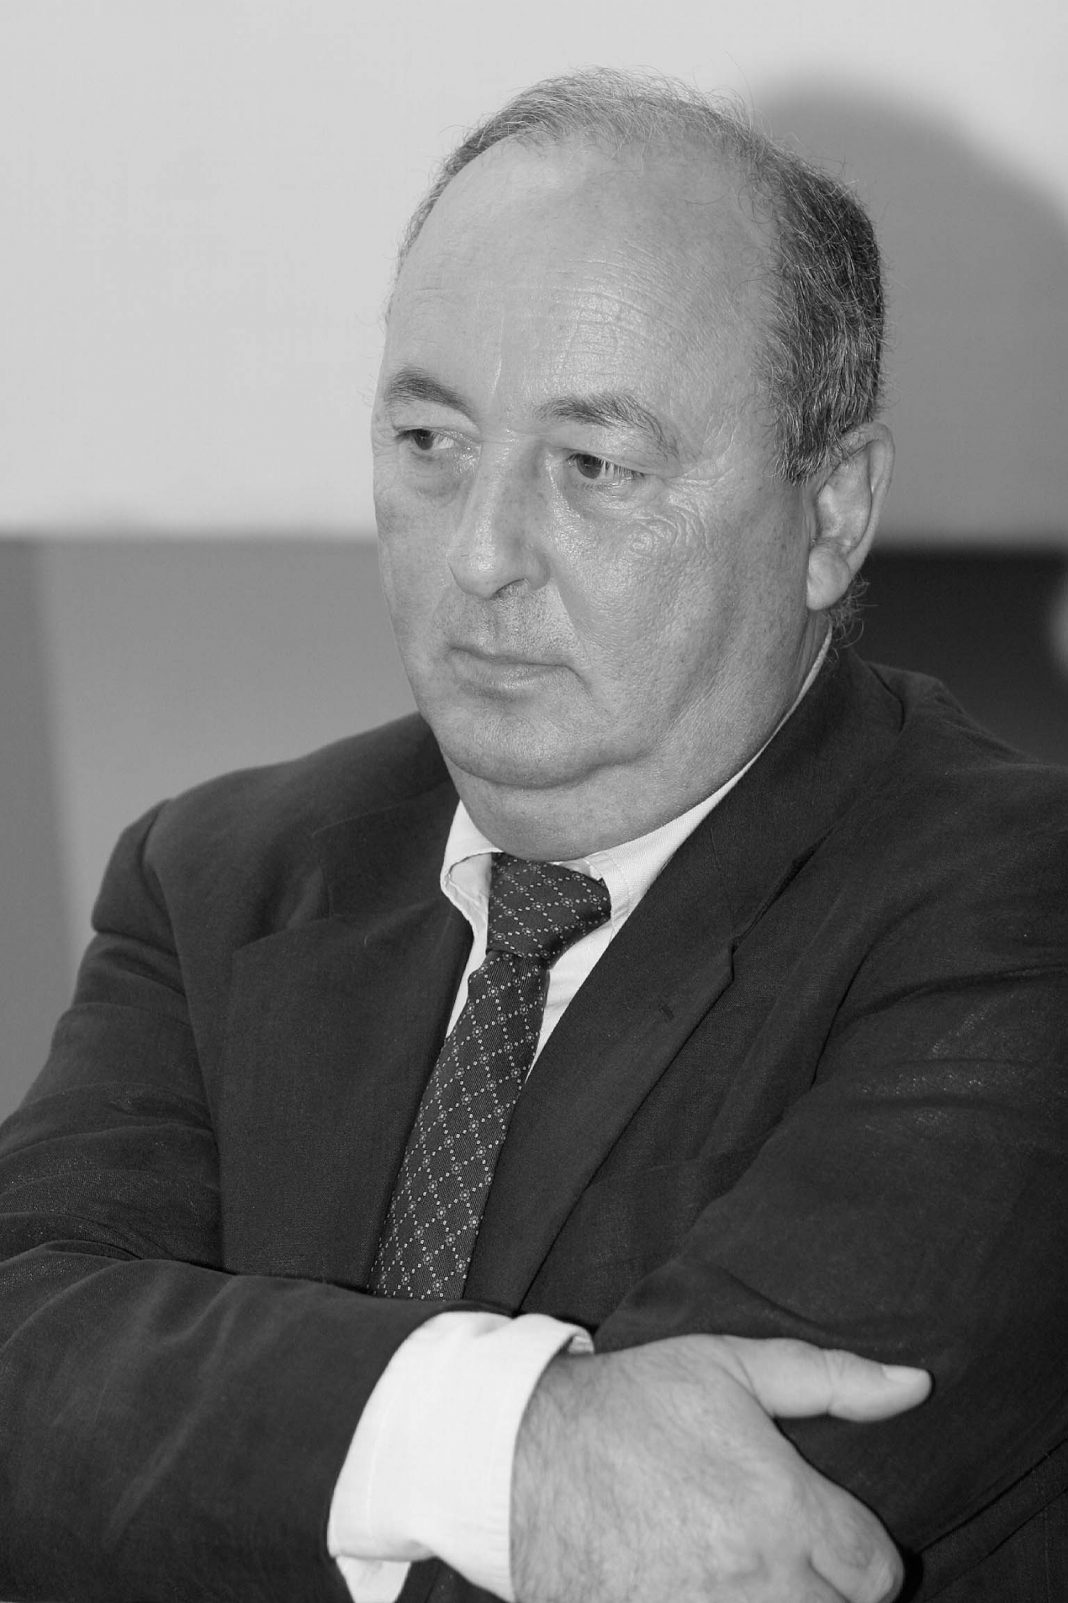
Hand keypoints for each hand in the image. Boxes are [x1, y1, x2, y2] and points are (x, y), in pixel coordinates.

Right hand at [510, 1334, 929, 1602]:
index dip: (860, 1554)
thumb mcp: (729, 1365)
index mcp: (785, 1510)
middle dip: (825, 1589)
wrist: (521, 1455)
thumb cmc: (631, 1402)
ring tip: (748, 1577)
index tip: (828, 1536)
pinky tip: (704, 1589)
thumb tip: (915, 1384)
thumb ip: (830, 1378)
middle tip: (785, 1557)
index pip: (877, 1572)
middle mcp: (758, 1582)